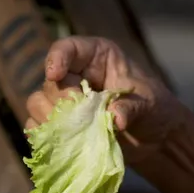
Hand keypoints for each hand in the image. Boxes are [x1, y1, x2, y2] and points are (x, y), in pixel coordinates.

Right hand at [24, 36, 187, 148]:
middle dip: (61, 101)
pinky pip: (37, 127)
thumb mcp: (148, 103)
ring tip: (75, 134)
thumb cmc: (154, 109)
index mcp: (96, 56)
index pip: (67, 48)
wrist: (156, 139)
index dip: (57, 58)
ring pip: (37, 104)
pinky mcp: (60, 125)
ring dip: (50, 120)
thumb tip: (114, 119)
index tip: (55, 74)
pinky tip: (61, 144)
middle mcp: (76, 74)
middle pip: (50, 82)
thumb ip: (131, 107)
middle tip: (80, 117)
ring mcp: (65, 101)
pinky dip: (45, 137)